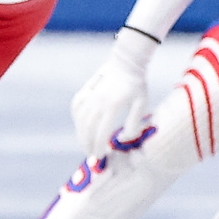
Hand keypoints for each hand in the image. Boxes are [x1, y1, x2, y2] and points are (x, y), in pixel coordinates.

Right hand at [71, 27, 155, 155]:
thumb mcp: (142, 105)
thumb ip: (133, 124)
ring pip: (80, 120)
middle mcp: (98, 101)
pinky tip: (81, 126)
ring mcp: (90, 95)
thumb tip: (121, 138)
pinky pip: (76, 108)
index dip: (99, 147)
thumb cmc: (137, 85)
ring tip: (85, 144)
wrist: (126, 62)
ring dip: (81, 135)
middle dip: (88, 145)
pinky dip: (76, 120)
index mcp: (113, 106)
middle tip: (92, 155)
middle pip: (87, 129)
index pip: (101, 133)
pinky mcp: (85, 90)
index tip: (101, 156)